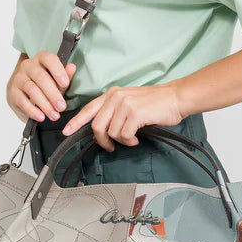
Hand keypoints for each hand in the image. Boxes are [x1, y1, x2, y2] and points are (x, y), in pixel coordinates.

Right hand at [7, 51, 76, 122]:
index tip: (65, 84)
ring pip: (32, 90)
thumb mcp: (57, 80)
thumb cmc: (44, 84)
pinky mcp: (13, 92)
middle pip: (40, 77)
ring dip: (44, 104)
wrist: (24, 92)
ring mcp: (19, 78)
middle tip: (62, 107)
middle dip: (53, 94)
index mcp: (41, 58)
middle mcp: (28, 66)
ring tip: (54, 115)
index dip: (57, 71)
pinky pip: (22, 101)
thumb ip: (65, 75)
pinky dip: (32, 110)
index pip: (49, 59)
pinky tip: (41, 117)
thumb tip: (72, 67)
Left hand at [60, 82, 185, 151]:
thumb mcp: (129, 102)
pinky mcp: (134, 113)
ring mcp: (124, 104)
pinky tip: (136, 138)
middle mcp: (115, 97)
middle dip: (102, 141)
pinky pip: (123, 135)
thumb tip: (102, 130)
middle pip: (96, 126)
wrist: (175, 98)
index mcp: (112, 94)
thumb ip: (114, 111)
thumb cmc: (155, 103)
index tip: (66, 131)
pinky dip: (129, 141)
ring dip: (120, 141)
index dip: (76, 122)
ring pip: (111, 133)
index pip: (88, 109)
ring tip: (131, 138)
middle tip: (111, 146)